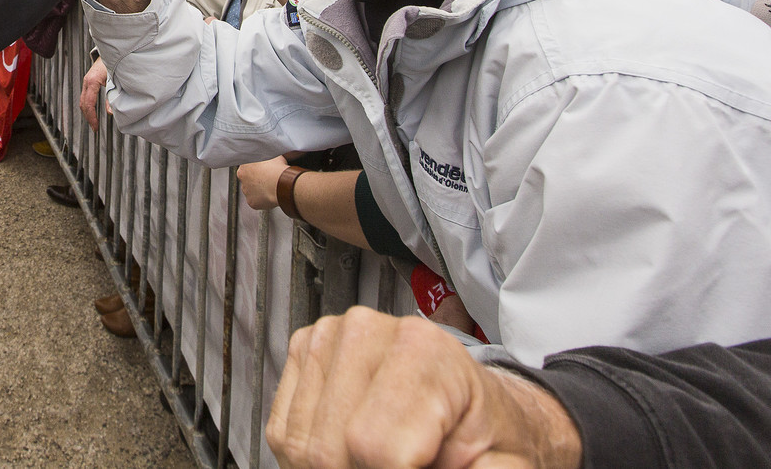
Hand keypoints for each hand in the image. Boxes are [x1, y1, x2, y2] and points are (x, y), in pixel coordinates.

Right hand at [79, 55, 110, 130]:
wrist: (114, 51)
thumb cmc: (116, 63)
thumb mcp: (116, 81)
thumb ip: (113, 97)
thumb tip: (111, 113)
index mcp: (93, 81)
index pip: (89, 103)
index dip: (92, 117)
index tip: (96, 127)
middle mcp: (87, 81)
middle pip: (83, 104)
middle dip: (88, 117)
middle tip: (95, 129)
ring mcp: (87, 81)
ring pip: (83, 101)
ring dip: (87, 113)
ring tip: (94, 123)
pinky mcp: (89, 82)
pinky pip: (85, 97)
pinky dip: (88, 106)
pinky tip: (93, 113)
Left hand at [236, 155, 290, 208]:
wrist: (282, 184)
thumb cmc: (277, 169)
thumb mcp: (270, 155)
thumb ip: (264, 156)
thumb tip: (267, 156)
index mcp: (244, 167)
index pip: (248, 168)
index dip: (257, 170)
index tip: (264, 171)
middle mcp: (242, 180)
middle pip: (248, 180)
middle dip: (256, 180)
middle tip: (267, 180)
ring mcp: (246, 192)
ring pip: (252, 191)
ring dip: (259, 190)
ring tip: (271, 188)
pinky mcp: (252, 202)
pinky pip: (257, 201)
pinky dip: (263, 200)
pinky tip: (270, 195)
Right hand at [268, 307, 581, 468]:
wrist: (472, 405)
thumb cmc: (485, 434)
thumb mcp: (502, 467)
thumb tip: (418, 466)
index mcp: (426, 351)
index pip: (376, 447)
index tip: (420, 468)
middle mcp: (368, 330)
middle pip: (332, 450)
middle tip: (400, 465)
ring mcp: (328, 337)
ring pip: (302, 446)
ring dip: (338, 467)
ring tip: (379, 459)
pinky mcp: (302, 352)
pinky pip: (283, 433)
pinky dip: (310, 457)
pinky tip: (350, 449)